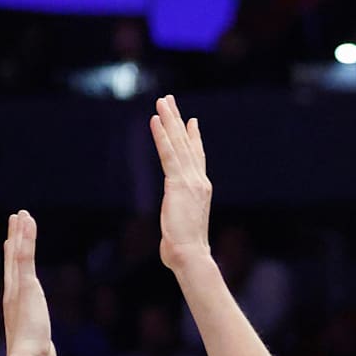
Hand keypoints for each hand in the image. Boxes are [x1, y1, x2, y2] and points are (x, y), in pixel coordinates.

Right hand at [2, 210, 55, 355]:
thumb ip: (42, 352)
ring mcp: (18, 287)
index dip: (12, 260)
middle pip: (12, 260)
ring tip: (21, 214)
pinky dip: (26, 236)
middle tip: (14, 221)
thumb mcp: (39, 353)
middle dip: (14, 239)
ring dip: (20, 232)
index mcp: (15, 307)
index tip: (11, 245)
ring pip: (19, 253)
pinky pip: (26, 254)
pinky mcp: (27, 283)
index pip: (14, 278)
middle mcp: (13, 294)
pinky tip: (26, 221)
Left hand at [150, 95, 211, 270]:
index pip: (196, 158)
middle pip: (187, 144)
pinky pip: (168, 154)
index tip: (191, 121)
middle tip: (170, 101)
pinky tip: (155, 120)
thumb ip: (178, 219)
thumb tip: (172, 234)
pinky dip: (161, 136)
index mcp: (200, 189)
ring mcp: (190, 180)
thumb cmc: (183, 250)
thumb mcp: (181, 227)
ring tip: (163, 101)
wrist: (190, 254)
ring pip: (178, 143)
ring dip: (169, 120)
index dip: (193, 138)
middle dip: (177, 121)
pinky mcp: (177, 183)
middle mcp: (198, 180)